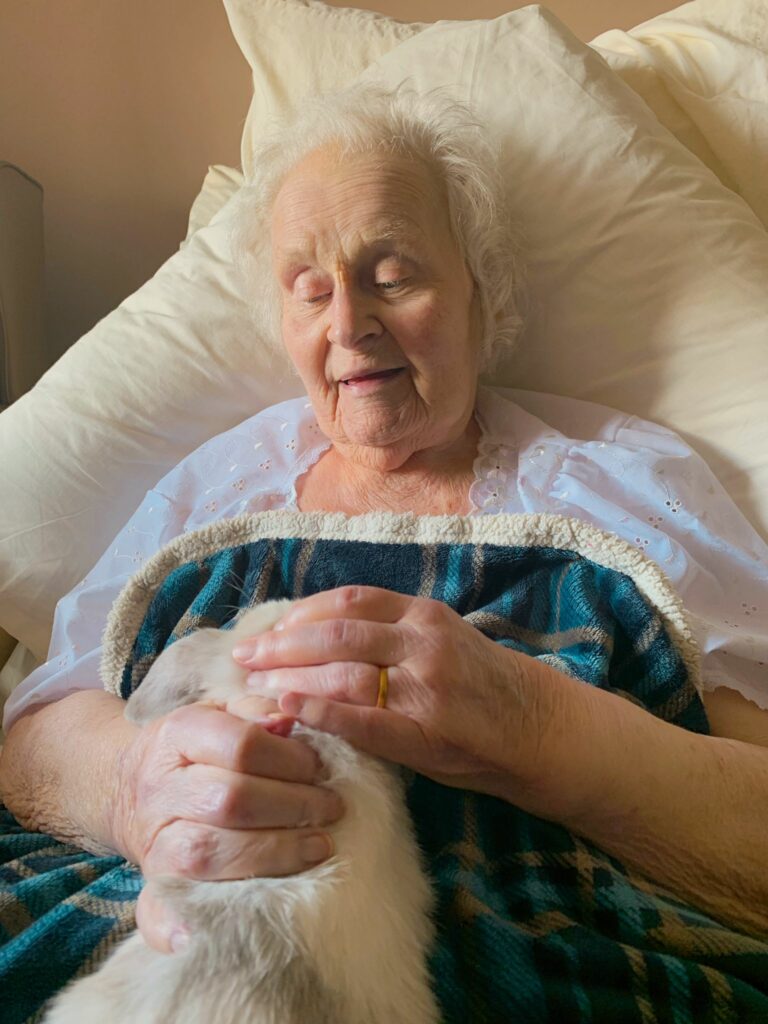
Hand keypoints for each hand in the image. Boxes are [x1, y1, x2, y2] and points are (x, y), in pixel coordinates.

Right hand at [113, 697, 344, 952]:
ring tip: (320, 845)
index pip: (241, 746)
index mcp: (177, 734)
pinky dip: (196, 918)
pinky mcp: (154, 881)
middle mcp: (160, 787)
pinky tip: (247, 914)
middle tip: (331, 808)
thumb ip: (257, 713)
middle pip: (232, 800)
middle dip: (294, 807)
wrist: (128, 788)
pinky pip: (165, 907)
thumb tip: (288, 723)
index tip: (319, 768)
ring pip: (211, 853)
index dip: (290, 759)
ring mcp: (153, 838)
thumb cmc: (195, 749)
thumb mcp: (222, 714)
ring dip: (277, 853)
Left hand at [232, 586, 538, 795]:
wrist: (539, 726)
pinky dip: (319, 713)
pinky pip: (361, 720)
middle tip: (244, 657)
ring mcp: (424, 686)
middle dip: (282, 645)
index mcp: (423, 614)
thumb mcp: (443, 639)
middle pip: (336, 633)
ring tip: (256, 687)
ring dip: (291, 679)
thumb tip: (321, 636)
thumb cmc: (484, 683)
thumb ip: (392, 633)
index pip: (349, 600)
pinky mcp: (425, 730)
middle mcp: (422, 641)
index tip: (269, 627)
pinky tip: (289, 712)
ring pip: (342, 672)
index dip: (301, 613)